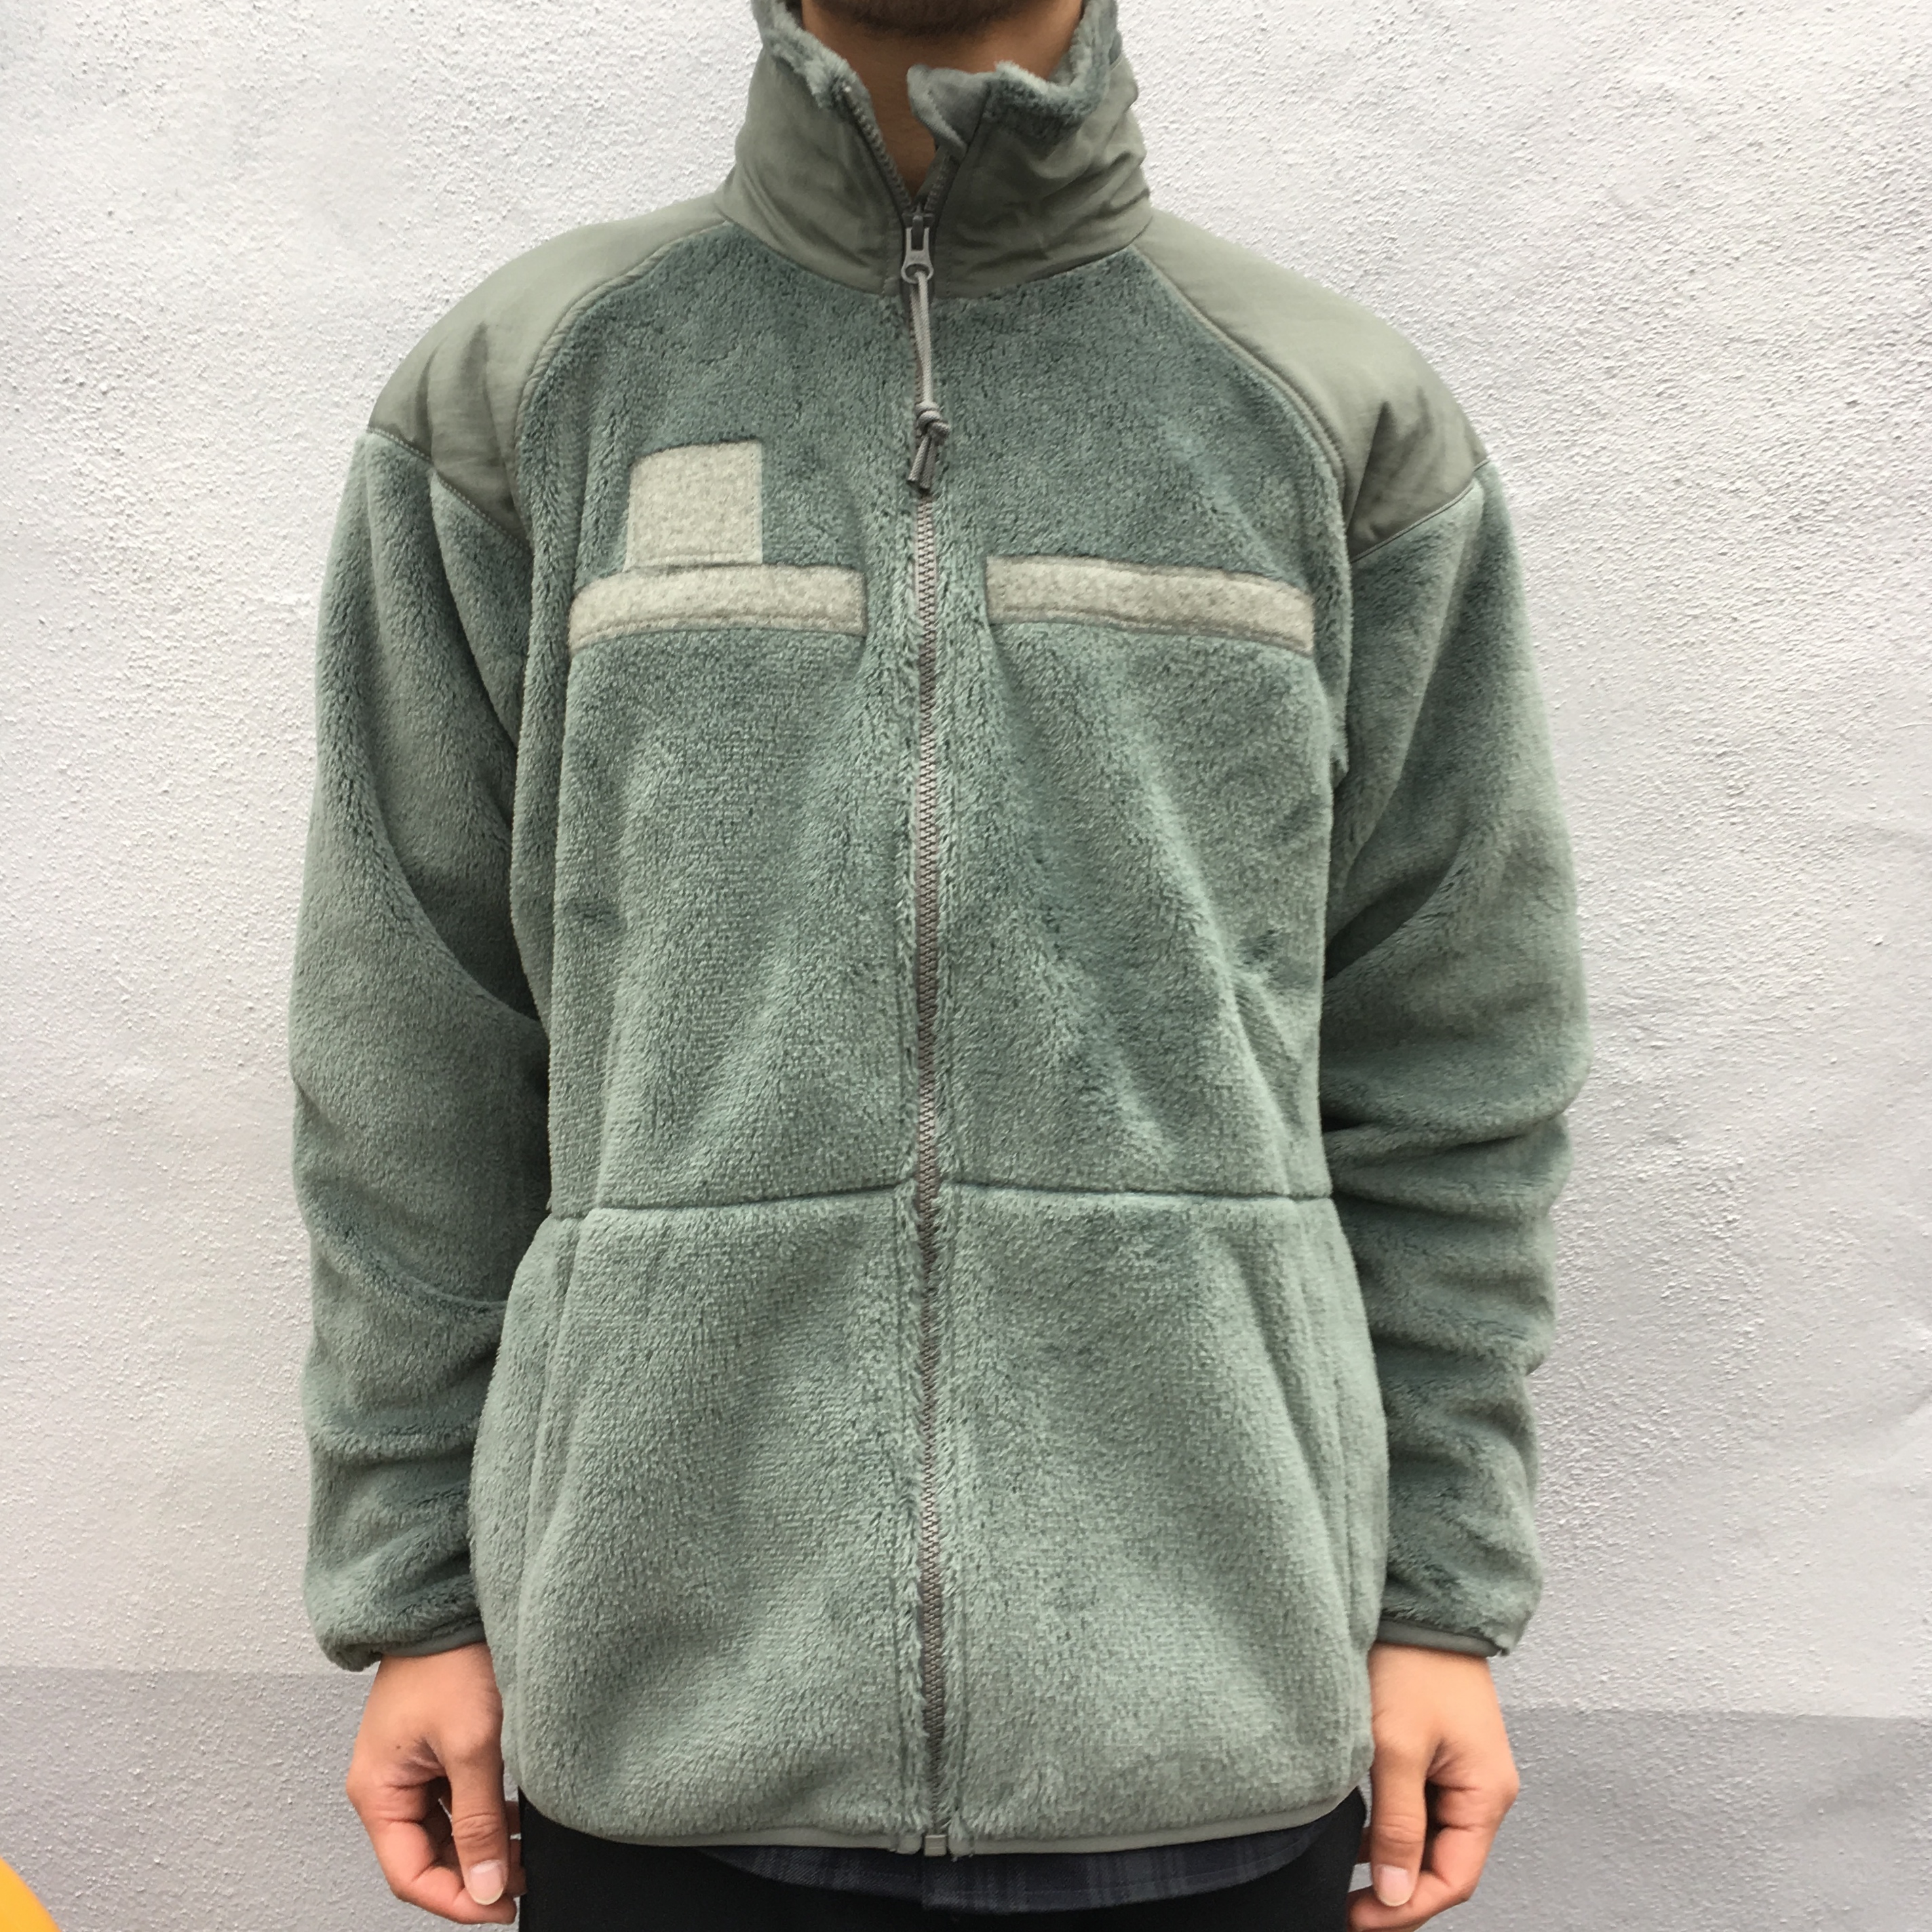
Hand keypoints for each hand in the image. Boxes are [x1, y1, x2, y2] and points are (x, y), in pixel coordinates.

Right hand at [344, 1641, 523, 1923]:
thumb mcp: (471, 1745)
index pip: (410, 1875)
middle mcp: (386, 1784)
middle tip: (520, 1882)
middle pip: (425, 1858)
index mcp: (377, 1791)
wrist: (449, 1602)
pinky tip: (516, 1819)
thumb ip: (479, 1821)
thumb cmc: (449, 1660)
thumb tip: (487, 1885)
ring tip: (525, 1854)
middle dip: (472, 1876)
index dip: (456, 1900)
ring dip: (481, 1847)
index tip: (502, 1907)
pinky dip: (483, 1816)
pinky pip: (453, 1802)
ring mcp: (409, 1767)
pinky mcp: (433, 1749)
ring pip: (442, 1832)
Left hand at [1347, 1641, 1520, 1928]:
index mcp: (1486, 1793)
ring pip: (1430, 1838)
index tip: (1358, 1919)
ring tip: (1347, 1878)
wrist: (1417, 1601)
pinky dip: (1392, 1828)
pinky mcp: (1437, 1752)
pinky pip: (1420, 1808)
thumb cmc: (1412, 1662)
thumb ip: (1399, 1824)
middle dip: (1400, 1892)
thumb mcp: (1396, 1747)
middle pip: (1445, 1864)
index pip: (1454, 1878)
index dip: (1407, 1908)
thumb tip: (1397, 1893)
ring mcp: (1460, 1770)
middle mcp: (1481, 1787)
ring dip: (1394, 1861)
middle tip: (1349, 1907)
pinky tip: (1357, 1836)